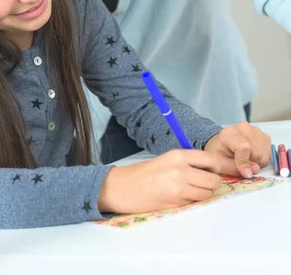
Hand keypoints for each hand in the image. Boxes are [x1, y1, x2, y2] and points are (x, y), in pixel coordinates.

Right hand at [98, 149, 236, 213]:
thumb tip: (214, 170)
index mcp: (179, 155)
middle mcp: (181, 169)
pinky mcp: (176, 202)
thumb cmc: (145, 174)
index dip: (225, 166)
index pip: (212, 159)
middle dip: (212, 182)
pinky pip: (196, 202)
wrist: (123, 187)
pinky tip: (180, 197)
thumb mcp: (167, 160)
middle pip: (214, 178)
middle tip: (201, 183)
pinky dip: (193, 201)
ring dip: (203, 193)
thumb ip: (189, 163)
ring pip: (208, 193)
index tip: (234, 170)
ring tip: (188, 190)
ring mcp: (179, 187)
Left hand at [204, 121, 270, 178]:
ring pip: (264, 153)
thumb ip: (234, 167)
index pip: (242, 147)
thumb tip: (255, 169)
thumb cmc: (220, 153)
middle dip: (252, 163)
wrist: (223, 144)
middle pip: (256, 152)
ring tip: (246, 159)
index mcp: (229, 133)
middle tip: (242, 164)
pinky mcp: (263, 135)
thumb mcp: (219, 162)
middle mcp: (243, 128)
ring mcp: (255, 130)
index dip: (245, 162)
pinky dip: (262, 158)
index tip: (246, 174)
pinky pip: (269, 152)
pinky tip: (253, 156)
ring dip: (258, 161)